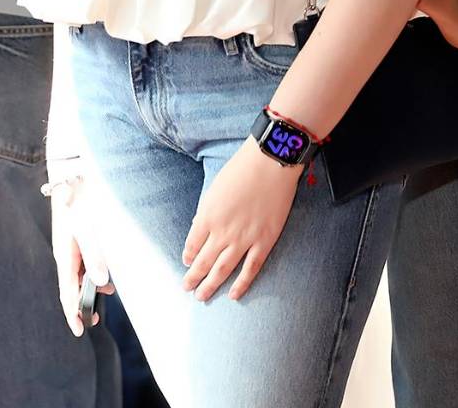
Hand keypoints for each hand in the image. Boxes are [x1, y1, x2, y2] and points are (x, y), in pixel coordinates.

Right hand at [51, 176, 113, 334]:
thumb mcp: (89, 231)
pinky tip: (107, 277)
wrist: (76, 180)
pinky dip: (95, 273)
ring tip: (107, 295)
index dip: (72, 313)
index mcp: (66, 257)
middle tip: (93, 320)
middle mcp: (67, 256)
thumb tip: (101, 283)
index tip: (80, 331)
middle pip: (71, 288)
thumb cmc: (82, 205)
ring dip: (91, 288)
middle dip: (81, 305)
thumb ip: (96, 257)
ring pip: (80, 276)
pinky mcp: (80, 241)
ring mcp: (72, 249)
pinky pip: (85, 264)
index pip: (67, 293)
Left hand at [181, 140, 301, 300]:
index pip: (191, 246)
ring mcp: (244, 238)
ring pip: (223, 270)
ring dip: (209, 285)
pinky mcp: (265, 240)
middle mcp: (222, 233)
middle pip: (202, 263)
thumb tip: (200, 228)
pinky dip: (241, 283)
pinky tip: (233, 295)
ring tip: (201, 297)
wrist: (271, 161)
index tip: (188, 262)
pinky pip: (251, 268)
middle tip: (187, 288)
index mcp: (206, 218)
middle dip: (192, 278)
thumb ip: (206, 212)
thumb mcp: (214, 189)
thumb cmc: (242, 169)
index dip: (188, 257)